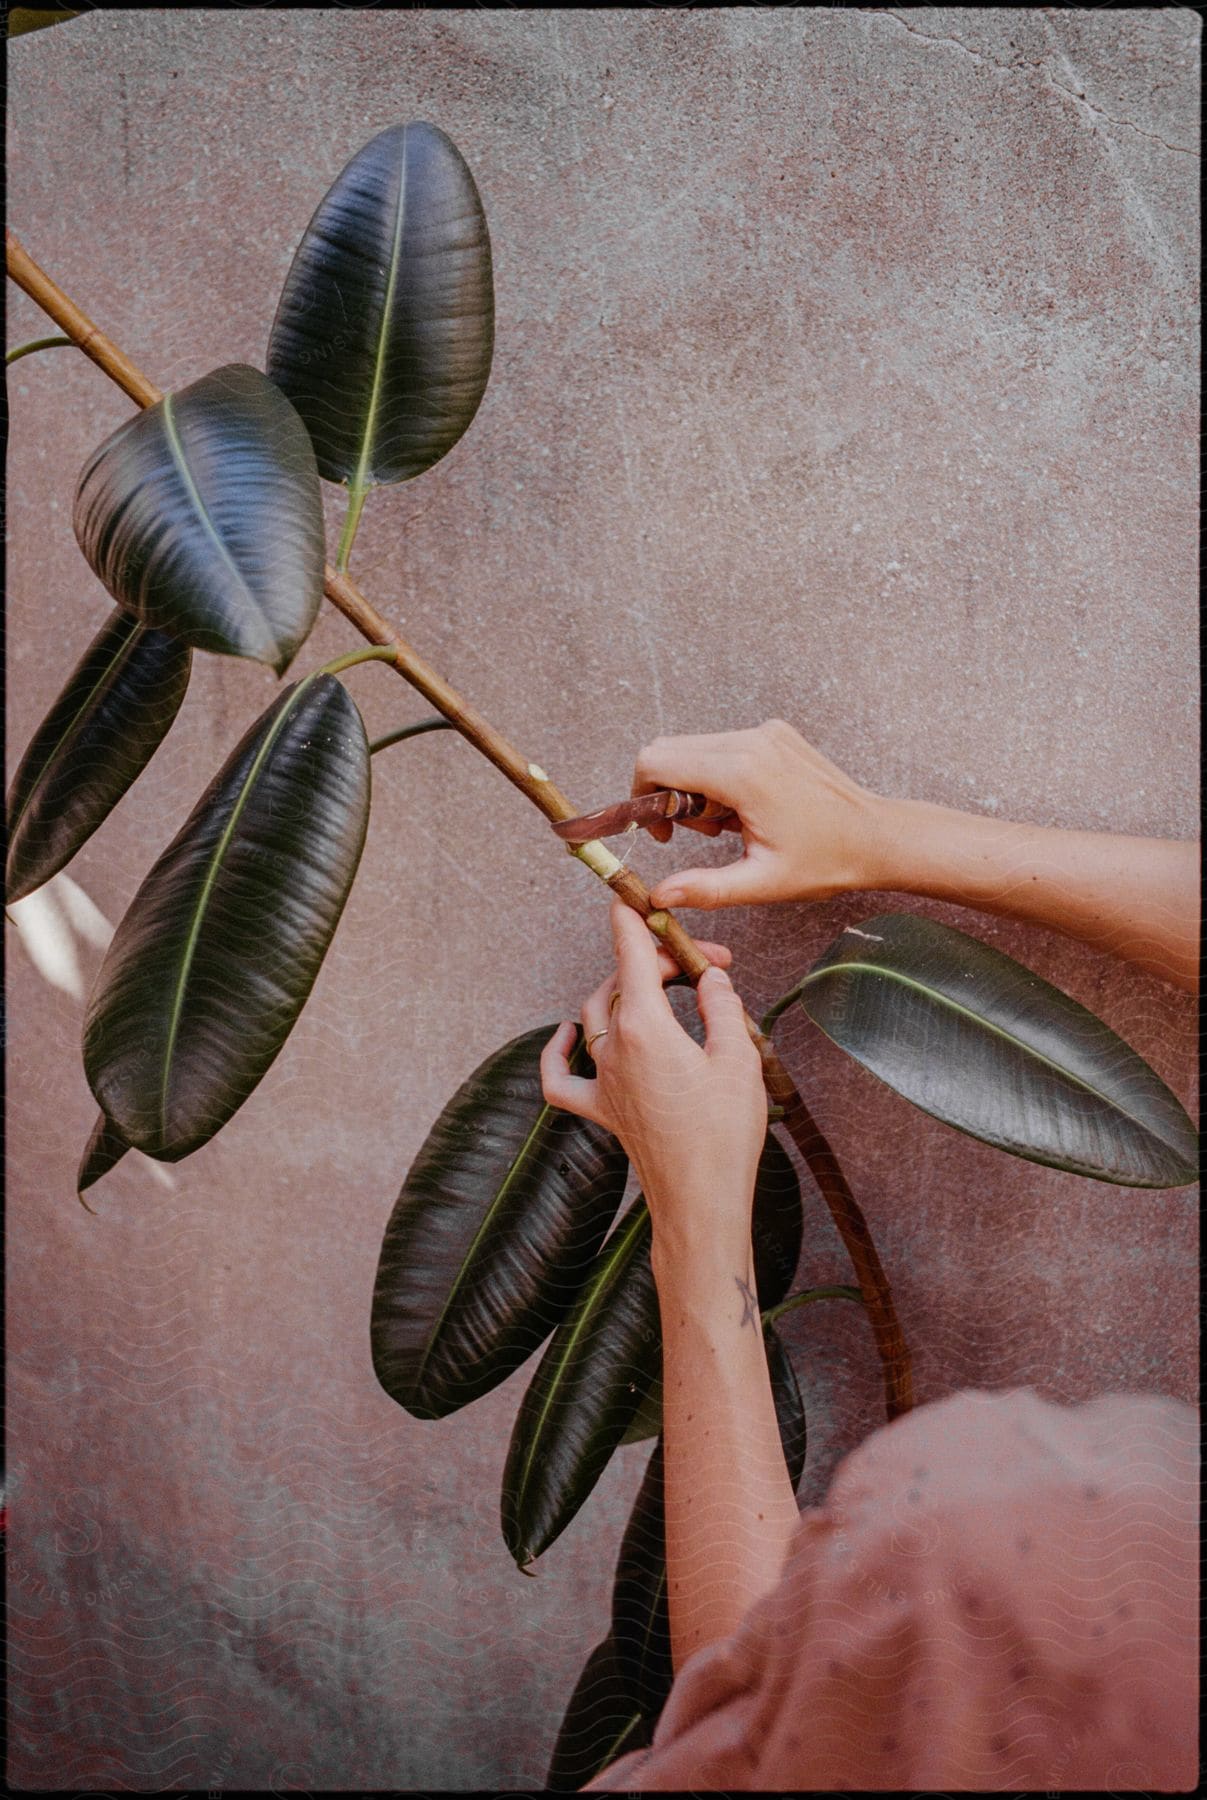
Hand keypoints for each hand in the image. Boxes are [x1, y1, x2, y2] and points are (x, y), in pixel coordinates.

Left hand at [540, 899, 766, 1263]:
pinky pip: (562, 1078)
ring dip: (625, 993)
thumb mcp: (738, 1057)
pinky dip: (558, 1051)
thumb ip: (722, 1006)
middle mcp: (614, 1050)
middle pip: (622, 983)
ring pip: (596, 1016)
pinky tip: (567, 1034)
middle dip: (659, 962)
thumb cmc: (724, 1135)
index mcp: (645, 1029)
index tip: (635, 896)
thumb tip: (711, 979)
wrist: (701, 1200)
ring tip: (667, 990)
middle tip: (707, 967)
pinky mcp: (601, 1111)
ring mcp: (603, 1082)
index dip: (634, 921)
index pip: (630, 956)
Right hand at [633, 718, 883, 909]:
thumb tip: (659, 897)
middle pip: (668, 751)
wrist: (876, 836)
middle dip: (669, 794)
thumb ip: (705, 888)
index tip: (664, 833)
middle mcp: (750, 740)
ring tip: (729, 825)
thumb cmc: (826, 861)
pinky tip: (746, 808)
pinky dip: (717, 775)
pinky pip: (721, 746)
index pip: (656, 763)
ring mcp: (764, 731)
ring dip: (694, 787)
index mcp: (742, 773)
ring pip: (692, 748)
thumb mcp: (762, 883)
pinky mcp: (774, 733)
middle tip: (703, 833)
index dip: (643, 798)